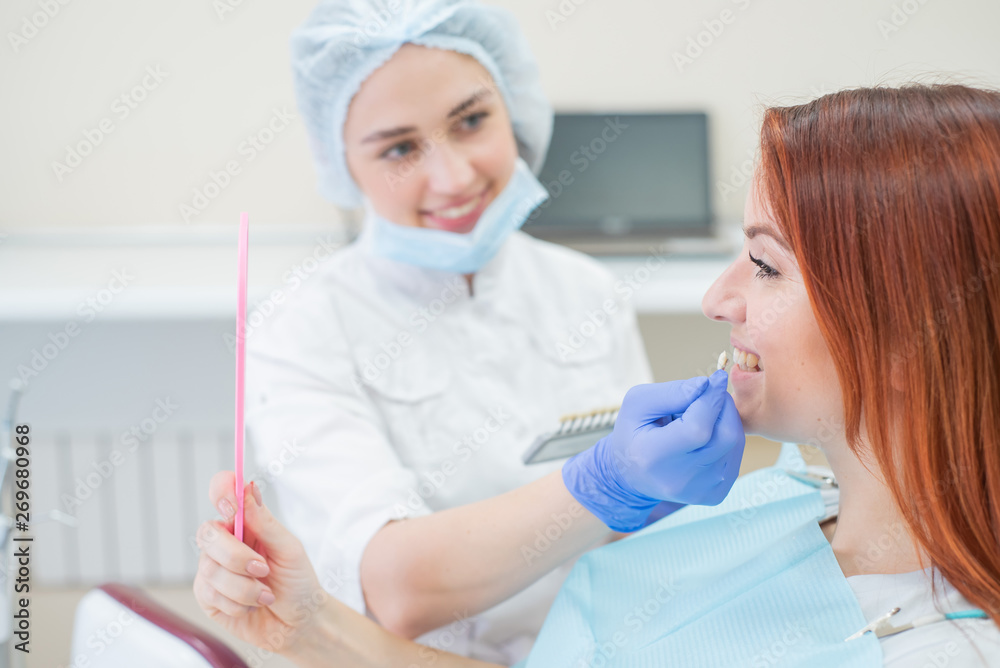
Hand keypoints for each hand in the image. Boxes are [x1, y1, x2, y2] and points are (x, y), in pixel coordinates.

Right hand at [193, 473, 328, 653]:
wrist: (298, 623)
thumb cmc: (297, 582)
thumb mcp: (289, 549)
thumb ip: (265, 522)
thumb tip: (248, 488)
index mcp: (245, 522)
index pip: (222, 493)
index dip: (221, 492)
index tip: (231, 506)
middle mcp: (225, 541)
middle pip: (208, 534)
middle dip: (237, 556)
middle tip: (263, 569)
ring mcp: (212, 568)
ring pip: (211, 569)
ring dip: (245, 587)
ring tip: (266, 594)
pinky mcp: (207, 596)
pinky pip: (211, 594)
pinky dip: (239, 603)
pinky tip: (253, 605)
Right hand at [562, 370, 744, 531]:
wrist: (632, 475)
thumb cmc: (634, 432)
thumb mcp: (638, 403)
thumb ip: (672, 392)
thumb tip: (706, 385)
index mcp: (654, 457)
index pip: (698, 428)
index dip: (711, 399)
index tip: (716, 378)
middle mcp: (681, 480)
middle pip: (725, 436)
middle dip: (723, 406)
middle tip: (709, 394)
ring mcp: (701, 490)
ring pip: (735, 444)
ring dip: (725, 420)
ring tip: (701, 415)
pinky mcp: (715, 495)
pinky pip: (735, 456)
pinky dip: (727, 437)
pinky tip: (707, 435)